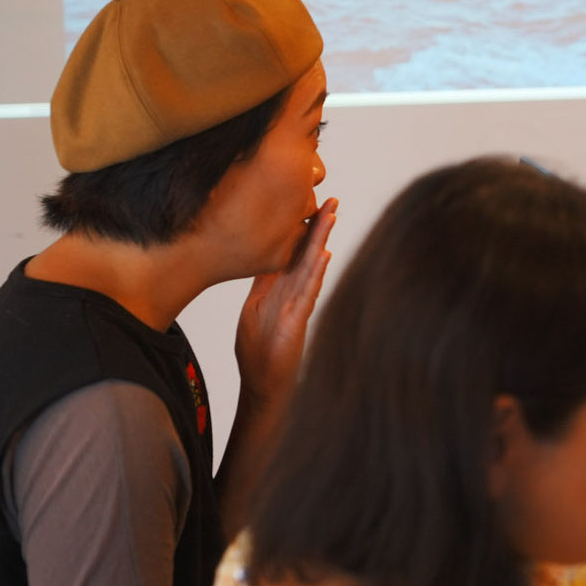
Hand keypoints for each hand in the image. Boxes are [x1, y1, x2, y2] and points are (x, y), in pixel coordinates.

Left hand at [235, 198, 336, 405]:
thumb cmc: (259, 352)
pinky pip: (308, 293)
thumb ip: (262, 285)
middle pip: (308, 253)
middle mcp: (293, 293)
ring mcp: (297, 306)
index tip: (310, 203)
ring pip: (311, 267)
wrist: (263, 385)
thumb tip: (263, 259)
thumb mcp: (254, 308)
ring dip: (321, 241)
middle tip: (331, 200)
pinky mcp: (297, 322)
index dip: (302, 227)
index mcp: (280, 288)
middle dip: (319, 226)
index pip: (294, 251)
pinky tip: (324, 255)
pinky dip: (316, 273)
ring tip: (331, 216)